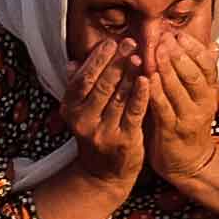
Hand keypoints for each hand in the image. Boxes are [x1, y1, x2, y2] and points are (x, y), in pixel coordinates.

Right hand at [60, 42, 146, 187]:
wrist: (102, 175)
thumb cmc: (95, 135)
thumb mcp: (81, 112)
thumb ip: (79, 86)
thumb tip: (73, 61)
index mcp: (70, 109)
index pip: (83, 78)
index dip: (98, 59)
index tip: (112, 42)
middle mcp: (83, 120)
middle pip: (101, 85)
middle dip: (116, 62)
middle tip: (130, 43)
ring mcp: (103, 132)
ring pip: (118, 97)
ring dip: (130, 74)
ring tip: (140, 56)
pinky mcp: (124, 141)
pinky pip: (134, 113)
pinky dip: (141, 95)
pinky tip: (147, 79)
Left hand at [138, 37, 218, 182]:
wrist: (188, 162)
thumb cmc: (189, 123)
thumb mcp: (201, 97)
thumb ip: (202, 71)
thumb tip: (214, 45)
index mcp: (210, 92)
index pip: (208, 65)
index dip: (194, 48)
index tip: (179, 34)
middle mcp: (203, 104)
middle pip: (194, 74)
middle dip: (179, 54)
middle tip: (165, 38)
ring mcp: (188, 118)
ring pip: (179, 89)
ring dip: (166, 68)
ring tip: (156, 51)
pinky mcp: (172, 131)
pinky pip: (164, 108)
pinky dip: (156, 92)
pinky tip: (148, 78)